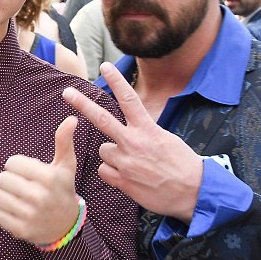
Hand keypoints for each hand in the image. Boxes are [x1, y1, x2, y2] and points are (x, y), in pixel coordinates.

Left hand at [0, 115, 79, 244]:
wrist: (66, 225)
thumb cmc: (62, 189)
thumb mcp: (66, 165)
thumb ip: (64, 141)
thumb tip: (72, 118)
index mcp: (48, 177)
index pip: (12, 162)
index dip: (18, 166)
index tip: (28, 172)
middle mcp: (39, 196)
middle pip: (2, 178)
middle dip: (10, 180)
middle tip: (22, 185)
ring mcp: (29, 215)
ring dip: (5, 195)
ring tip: (19, 198)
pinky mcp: (20, 230)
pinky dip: (3, 212)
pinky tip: (16, 211)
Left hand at [62, 62, 202, 221]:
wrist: (193, 193)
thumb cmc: (183, 165)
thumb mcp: (166, 139)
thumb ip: (145, 132)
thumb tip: (132, 129)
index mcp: (148, 129)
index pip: (129, 99)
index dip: (116, 81)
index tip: (105, 66)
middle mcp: (134, 143)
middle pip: (102, 119)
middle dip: (82, 104)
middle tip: (66, 92)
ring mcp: (126, 162)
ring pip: (104, 150)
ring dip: (113, 155)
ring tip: (133, 163)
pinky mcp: (122, 181)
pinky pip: (104, 171)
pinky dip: (113, 173)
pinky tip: (129, 177)